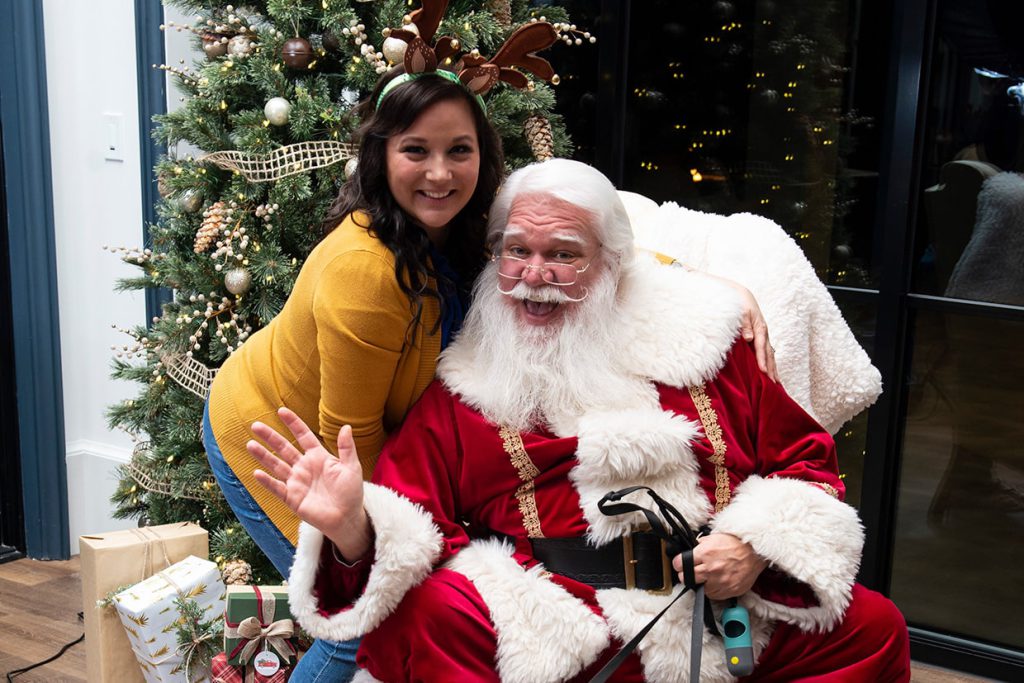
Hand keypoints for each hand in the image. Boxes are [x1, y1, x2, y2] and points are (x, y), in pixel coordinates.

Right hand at [248, 407, 371, 560]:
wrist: (347, 518)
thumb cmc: (351, 492)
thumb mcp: (352, 467)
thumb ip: (347, 448)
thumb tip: (346, 427)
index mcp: (318, 457)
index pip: (303, 436)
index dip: (293, 423)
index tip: (281, 411)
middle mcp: (304, 467)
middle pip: (284, 448)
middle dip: (270, 437)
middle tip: (255, 425)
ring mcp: (297, 482)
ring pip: (276, 465)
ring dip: (263, 455)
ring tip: (250, 444)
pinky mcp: (292, 498)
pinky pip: (277, 488)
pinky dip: (267, 481)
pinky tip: (257, 473)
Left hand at [673, 533, 767, 599]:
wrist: (755, 552)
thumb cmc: (736, 544)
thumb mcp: (713, 538)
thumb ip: (699, 546)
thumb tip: (689, 552)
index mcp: (705, 553)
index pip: (680, 564)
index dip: (678, 564)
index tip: (680, 565)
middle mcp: (711, 568)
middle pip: (686, 578)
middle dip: (686, 574)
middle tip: (690, 572)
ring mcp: (720, 581)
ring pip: (699, 589)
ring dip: (700, 583)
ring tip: (706, 577)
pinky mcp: (728, 590)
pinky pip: (713, 595)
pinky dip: (712, 590)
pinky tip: (715, 582)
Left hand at [734, 285, 777, 381]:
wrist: (742, 296)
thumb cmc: (740, 303)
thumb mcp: (742, 311)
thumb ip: (744, 324)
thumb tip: (749, 338)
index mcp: (760, 327)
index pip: (761, 346)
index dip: (762, 359)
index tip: (763, 372)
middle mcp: (764, 333)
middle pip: (769, 353)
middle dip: (771, 369)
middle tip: (773, 384)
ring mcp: (764, 336)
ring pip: (770, 355)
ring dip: (773, 369)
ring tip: (776, 384)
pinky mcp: (761, 338)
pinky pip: (766, 352)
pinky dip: (769, 363)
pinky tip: (770, 373)